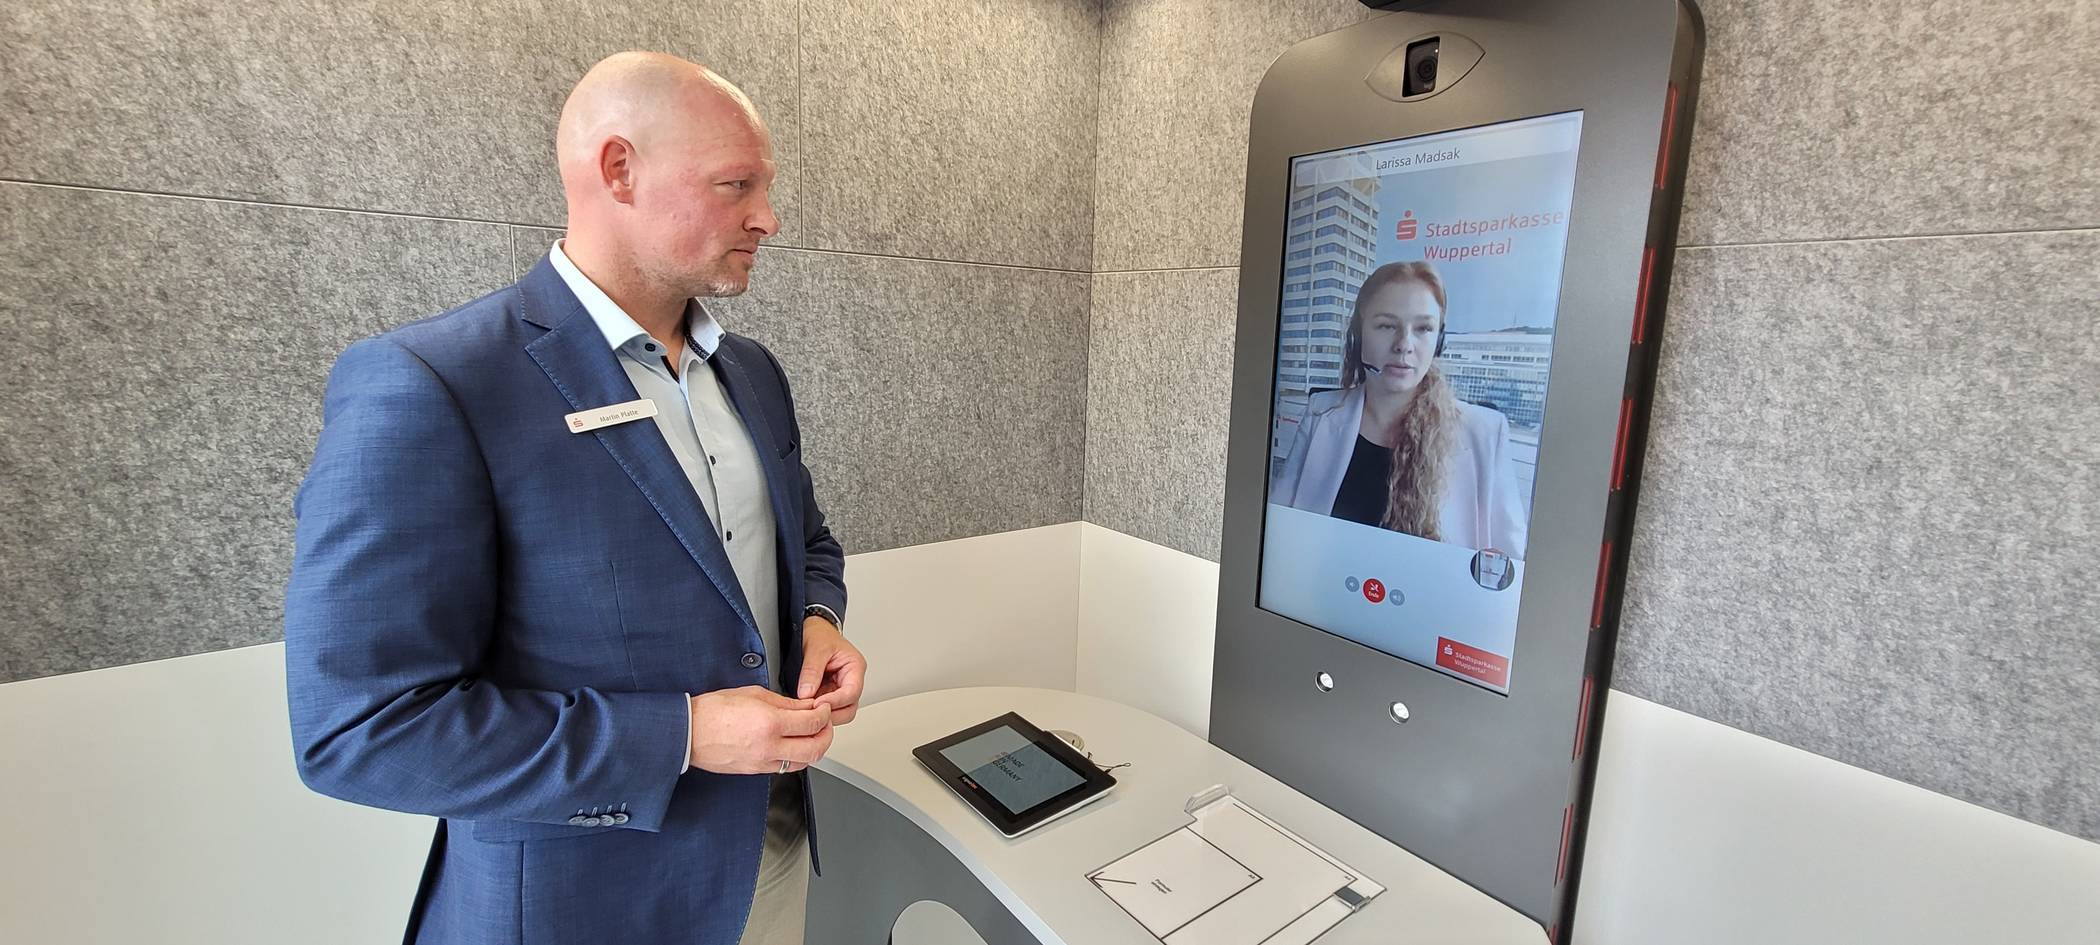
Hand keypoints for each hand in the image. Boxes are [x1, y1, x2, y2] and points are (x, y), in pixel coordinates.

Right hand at [687, 686, 833, 774]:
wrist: (688, 733)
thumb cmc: (713, 711)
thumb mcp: (753, 694)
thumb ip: (785, 703)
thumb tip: (805, 707)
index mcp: (770, 724)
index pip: (813, 723)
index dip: (825, 714)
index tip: (823, 707)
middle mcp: (769, 747)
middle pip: (815, 749)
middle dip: (826, 734)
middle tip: (824, 722)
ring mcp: (762, 763)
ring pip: (803, 763)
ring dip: (813, 748)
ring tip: (811, 734)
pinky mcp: (756, 771)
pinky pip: (785, 768)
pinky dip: (796, 757)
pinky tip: (793, 744)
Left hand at [797, 616, 865, 724]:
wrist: (811, 627)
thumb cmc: (819, 633)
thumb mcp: (816, 648)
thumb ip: (811, 671)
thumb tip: (806, 693)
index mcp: (855, 666)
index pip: (852, 692)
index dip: (836, 701)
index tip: (818, 704)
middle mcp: (850, 680)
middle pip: (849, 708)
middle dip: (832, 714)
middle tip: (813, 714)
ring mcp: (839, 688)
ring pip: (839, 712)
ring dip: (824, 714)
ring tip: (807, 712)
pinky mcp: (827, 693)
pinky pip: (825, 708)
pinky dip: (816, 712)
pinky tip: (805, 710)